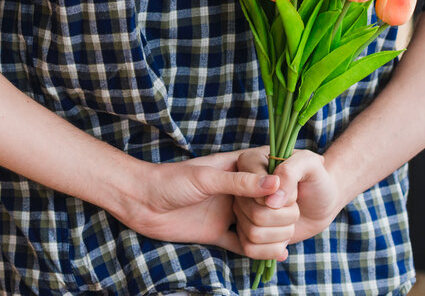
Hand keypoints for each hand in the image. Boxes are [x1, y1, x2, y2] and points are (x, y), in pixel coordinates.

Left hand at [117, 151, 284, 255]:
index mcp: (235, 169)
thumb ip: (239, 182)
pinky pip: (242, 244)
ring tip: (278, 243)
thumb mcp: (206, 177)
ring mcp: (226, 213)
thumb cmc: (169, 181)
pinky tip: (277, 254)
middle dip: (276, 217)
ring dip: (269, 235)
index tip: (284, 200)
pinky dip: (258, 250)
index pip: (269, 177)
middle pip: (269, 205)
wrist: (140, 201)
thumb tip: (275, 185)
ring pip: (259, 226)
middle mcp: (235, 191)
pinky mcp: (216, 233)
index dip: (280, 189)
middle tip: (276, 225)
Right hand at [233, 148, 342, 257]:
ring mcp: (242, 211)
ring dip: (283, 232)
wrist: (323, 201)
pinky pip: (249, 249)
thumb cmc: (317, 178)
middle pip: (254, 214)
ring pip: (253, 233)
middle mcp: (241, 188)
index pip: (252, 188)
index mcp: (249, 163)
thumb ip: (290, 171)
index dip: (280, 196)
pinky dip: (272, 250)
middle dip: (286, 216)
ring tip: (291, 221)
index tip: (294, 193)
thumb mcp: (311, 164)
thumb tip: (270, 201)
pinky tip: (284, 242)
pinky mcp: (247, 231)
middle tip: (295, 207)